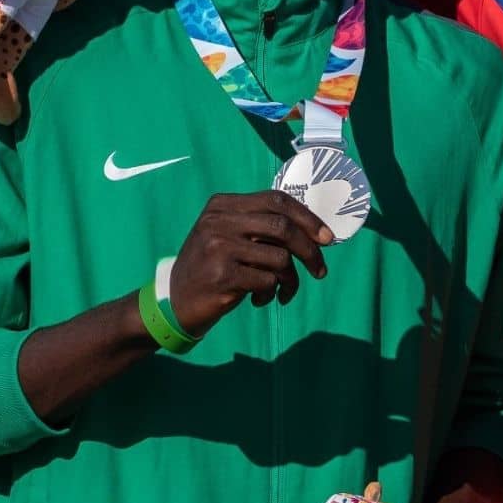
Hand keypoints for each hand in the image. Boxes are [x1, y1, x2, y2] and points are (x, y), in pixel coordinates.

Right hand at [167, 191, 333, 337]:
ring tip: (282, 291)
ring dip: (290, 280)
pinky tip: (260, 300)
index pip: (276, 200)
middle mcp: (218, 221)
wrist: (175, 302)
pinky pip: (268, 281)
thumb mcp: (230, 237)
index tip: (327, 238)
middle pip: (283, 228)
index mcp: (222, 205)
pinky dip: (272, 294)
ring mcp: (218, 247)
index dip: (307, 218)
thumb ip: (261, 227)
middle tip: (320, 271)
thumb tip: (315, 230)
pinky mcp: (222, 275)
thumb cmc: (213, 268)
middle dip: (310, 251)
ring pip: (280, 258)